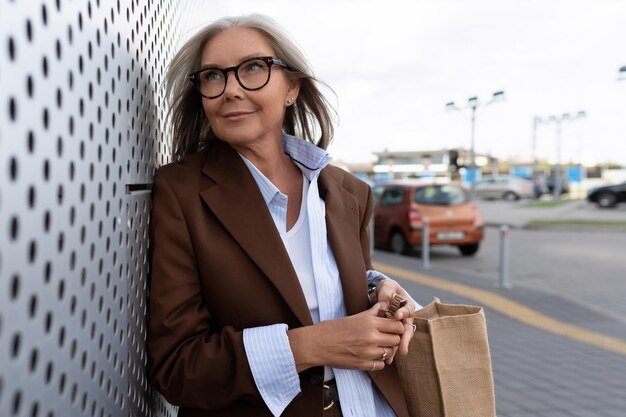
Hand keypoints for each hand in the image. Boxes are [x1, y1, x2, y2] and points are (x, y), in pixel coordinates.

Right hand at [288, 303, 404, 371]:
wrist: (316, 344)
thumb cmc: (333, 328)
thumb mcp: (353, 317)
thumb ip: (371, 313)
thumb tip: (382, 306)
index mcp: (369, 322)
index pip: (397, 326)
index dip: (397, 328)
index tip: (393, 329)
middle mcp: (371, 337)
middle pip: (396, 340)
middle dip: (393, 340)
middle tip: (386, 339)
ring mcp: (367, 352)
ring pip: (389, 353)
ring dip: (386, 351)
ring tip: (377, 348)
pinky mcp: (362, 365)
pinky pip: (380, 365)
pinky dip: (377, 362)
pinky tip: (370, 357)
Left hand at [375, 279, 417, 360]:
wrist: (383, 295)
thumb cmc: (388, 290)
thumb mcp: (387, 287)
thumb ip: (387, 294)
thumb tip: (383, 305)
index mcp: (408, 306)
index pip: (408, 310)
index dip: (403, 313)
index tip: (397, 316)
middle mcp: (407, 318)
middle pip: (407, 330)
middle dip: (404, 340)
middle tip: (402, 348)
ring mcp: (400, 327)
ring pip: (401, 339)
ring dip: (397, 349)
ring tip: (392, 357)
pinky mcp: (393, 333)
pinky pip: (393, 342)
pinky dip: (390, 350)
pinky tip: (386, 359)